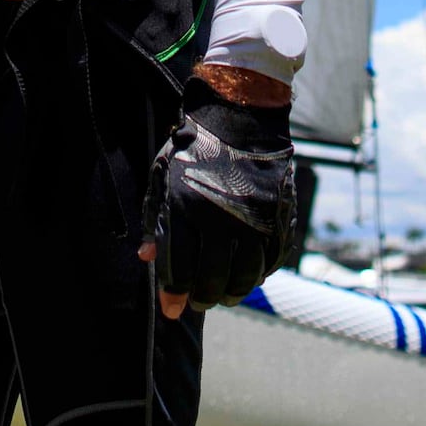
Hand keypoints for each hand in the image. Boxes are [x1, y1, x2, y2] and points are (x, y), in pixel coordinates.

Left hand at [143, 68, 296, 318]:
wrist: (240, 117)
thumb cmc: (193, 149)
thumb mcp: (163, 179)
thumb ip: (156, 220)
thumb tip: (146, 259)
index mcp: (186, 207)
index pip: (179, 266)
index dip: (174, 293)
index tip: (172, 308)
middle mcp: (220, 216)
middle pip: (212, 278)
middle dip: (203, 298)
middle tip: (198, 303)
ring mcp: (253, 218)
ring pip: (245, 275)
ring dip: (233, 293)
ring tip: (224, 296)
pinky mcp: (278, 215)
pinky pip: (272, 259)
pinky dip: (260, 275)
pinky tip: (249, 277)